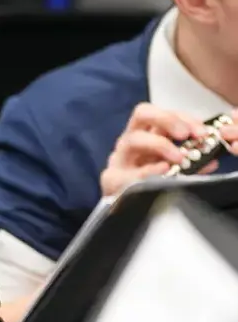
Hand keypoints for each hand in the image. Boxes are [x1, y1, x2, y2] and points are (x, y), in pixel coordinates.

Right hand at [100, 103, 237, 195]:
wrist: (121, 208)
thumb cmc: (145, 183)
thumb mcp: (169, 167)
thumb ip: (188, 162)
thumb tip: (210, 161)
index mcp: (144, 134)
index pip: (159, 112)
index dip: (179, 117)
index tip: (199, 130)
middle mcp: (129, 141)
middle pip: (142, 114)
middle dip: (167, 120)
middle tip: (186, 134)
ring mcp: (119, 159)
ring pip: (134, 140)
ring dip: (160, 144)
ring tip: (179, 158)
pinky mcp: (112, 179)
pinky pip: (130, 173)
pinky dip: (150, 171)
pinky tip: (164, 172)